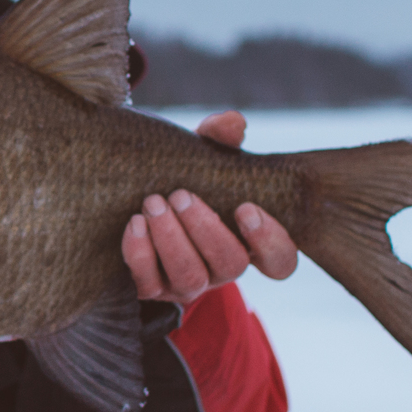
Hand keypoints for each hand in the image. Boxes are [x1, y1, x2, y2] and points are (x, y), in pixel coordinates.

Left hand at [121, 110, 299, 302]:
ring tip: (153, 203)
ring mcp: (189, 283)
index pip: (280, 261)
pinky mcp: (153, 289)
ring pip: (190, 277)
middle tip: (180, 195)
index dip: (270, 241)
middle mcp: (222, 268)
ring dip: (171, 239)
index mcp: (248, 241)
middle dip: (205, 229)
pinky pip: (149, 284)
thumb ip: (219, 139)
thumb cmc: (183, 179)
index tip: (245, 207)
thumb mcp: (202, 157)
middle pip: (231, 265)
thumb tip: (234, 123)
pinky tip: (134, 224)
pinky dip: (140, 253)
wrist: (132, 195)